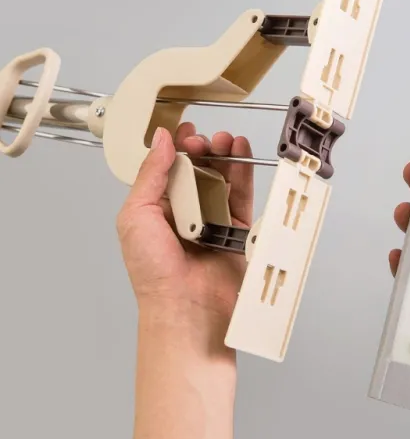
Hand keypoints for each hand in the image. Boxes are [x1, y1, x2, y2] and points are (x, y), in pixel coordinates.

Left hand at [116, 123, 252, 322]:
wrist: (186, 306)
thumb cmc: (154, 273)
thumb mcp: (137, 215)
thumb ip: (151, 175)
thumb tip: (161, 141)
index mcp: (156, 208)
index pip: (167, 169)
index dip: (175, 148)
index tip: (183, 132)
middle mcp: (184, 212)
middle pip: (197, 170)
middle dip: (201, 149)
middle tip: (203, 141)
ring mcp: (211, 219)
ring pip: (221, 178)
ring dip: (223, 155)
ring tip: (224, 140)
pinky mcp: (235, 227)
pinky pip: (241, 194)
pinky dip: (243, 171)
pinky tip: (241, 152)